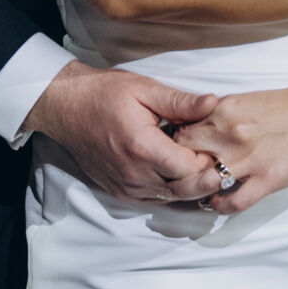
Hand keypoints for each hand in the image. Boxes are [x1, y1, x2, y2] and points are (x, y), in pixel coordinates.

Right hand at [24, 61, 223, 201]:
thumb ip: (180, 102)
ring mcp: (126, 187)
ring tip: (204, 169)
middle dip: (206, 179)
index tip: (218, 147)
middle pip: (184, 190)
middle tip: (222, 165)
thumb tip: (212, 102)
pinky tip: (178, 175)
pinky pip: (154, 199)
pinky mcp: (120, 191)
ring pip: (171, 199)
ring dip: (189, 187)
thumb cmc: (104, 93)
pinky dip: (170, 191)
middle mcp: (135, 174)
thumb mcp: (144, 88)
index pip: (190, 167)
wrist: (65, 107)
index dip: (208, 159)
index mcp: (143, 147)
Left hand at [185, 84, 287, 215]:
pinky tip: (218, 201)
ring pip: (204, 180)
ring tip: (198, 189)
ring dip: (198, 188)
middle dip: (180, 165)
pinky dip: (220, 205)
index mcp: (224, 109)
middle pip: (185, 154)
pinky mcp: (268, 179)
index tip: (173, 151)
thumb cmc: (287, 107)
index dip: (174, 142)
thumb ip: (219, 114)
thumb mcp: (246, 101)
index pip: (181, 129)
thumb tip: (193, 127)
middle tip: (182, 173)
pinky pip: (233, 202)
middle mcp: (231, 132)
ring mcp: (249, 158)